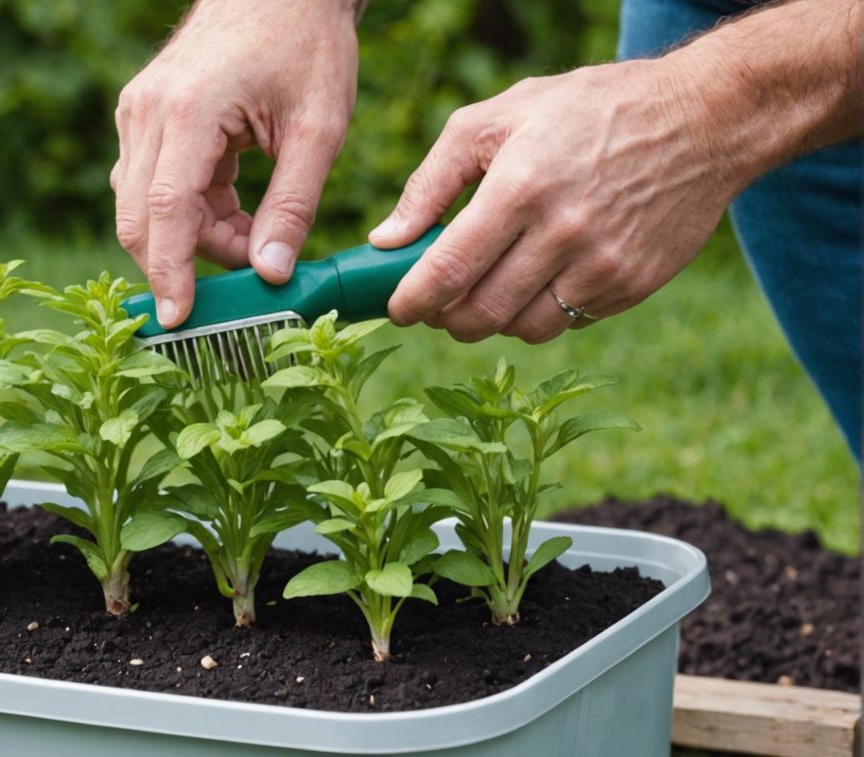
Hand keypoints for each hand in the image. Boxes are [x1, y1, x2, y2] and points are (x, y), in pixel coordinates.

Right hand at [112, 0, 359, 327]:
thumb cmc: (306, 45)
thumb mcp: (318, 129)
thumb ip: (293, 206)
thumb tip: (271, 276)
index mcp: (191, 111)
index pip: (165, 210)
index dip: (171, 271)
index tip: (180, 319)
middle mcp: (148, 111)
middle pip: (141, 218)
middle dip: (184, 264)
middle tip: (242, 287)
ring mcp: (138, 112)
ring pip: (145, 207)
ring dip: (193, 238)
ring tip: (255, 236)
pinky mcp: (144, 116)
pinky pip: (152, 185)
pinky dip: (190, 213)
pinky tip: (235, 211)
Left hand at [370, 59, 741, 342]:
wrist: (702, 119)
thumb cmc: (587, 110)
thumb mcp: (500, 117)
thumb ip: (433, 180)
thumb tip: (386, 239)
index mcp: (520, 188)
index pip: (449, 270)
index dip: (412, 300)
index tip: (397, 307)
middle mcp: (563, 234)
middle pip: (481, 314)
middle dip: (445, 320)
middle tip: (435, 306)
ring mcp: (602, 266)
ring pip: (523, 328)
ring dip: (491, 322)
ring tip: (484, 291)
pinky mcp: (631, 286)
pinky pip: (567, 322)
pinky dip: (538, 313)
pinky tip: (536, 280)